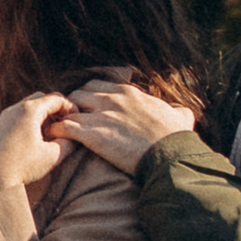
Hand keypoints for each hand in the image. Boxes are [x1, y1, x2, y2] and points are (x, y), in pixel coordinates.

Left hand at [0, 92, 70, 201]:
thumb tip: (74, 137)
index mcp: (30, 110)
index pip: (56, 99)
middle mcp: (13, 109)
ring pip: (25, 110)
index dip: (70, 108)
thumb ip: (68, 143)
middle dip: (54, 110)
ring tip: (49, 136)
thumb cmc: (23, 167)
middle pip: (40, 99)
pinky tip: (31, 144)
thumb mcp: (53, 156)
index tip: (77, 121)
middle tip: (64, 125)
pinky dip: (26, 125)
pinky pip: (14, 121)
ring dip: (40, 118)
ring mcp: (1, 119)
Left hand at [55, 81, 198, 176]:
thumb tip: (183, 113)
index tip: (88, 107)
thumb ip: (179, 112)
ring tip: (61, 129)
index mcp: (129, 93)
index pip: (99, 85)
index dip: (91, 96)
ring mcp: (101, 116)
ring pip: (69, 107)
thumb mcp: (180, 118)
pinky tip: (56, 138)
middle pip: (80, 93)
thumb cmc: (175, 139)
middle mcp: (112, 100)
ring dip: (64, 117)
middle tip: (72, 119)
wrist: (170, 155)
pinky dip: (58, 131)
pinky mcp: (93, 135)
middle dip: (74, 104)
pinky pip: (65, 127)